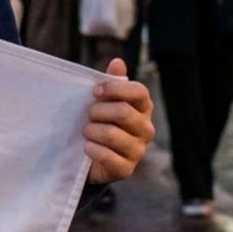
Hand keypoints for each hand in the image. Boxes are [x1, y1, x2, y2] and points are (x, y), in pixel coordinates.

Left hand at [85, 59, 155, 183]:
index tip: (95, 91)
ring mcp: (138, 150)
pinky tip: (87, 147)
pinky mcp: (126, 169)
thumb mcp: (103, 100)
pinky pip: (106, 155)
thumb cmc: (100, 121)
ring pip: (112, 134)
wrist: (90, 156)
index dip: (114, 89)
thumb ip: (111, 82)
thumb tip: (117, 62)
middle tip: (88, 115)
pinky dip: (91, 149)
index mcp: (143, 108)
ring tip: (87, 132)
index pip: (139, 92)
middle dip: (98, 112)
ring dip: (92, 131)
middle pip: (123, 112)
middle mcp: (146, 129)